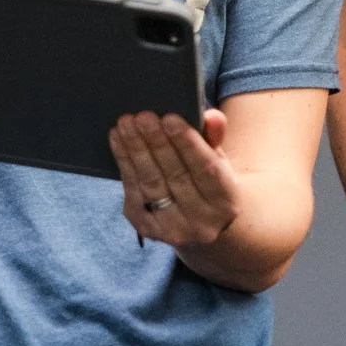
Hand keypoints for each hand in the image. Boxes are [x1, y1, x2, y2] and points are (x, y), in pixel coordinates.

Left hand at [110, 108, 240, 247]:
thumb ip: (215, 137)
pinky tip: (118, 140)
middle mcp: (202, 222)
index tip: (169, 118)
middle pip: (175, 176)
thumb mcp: (218, 160)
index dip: (187, 144)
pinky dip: (124, 163)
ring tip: (125, 124)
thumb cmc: (207, 182)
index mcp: (227, 203)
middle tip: (143, 116)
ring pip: (151, 184)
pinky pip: (133, 192)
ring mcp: (173, 229)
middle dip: (156, 143)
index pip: (206, 170)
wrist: (197, 222)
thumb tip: (212, 116)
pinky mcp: (148, 229)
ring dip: (135, 151)